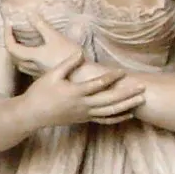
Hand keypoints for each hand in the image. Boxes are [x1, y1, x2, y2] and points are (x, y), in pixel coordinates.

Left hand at [2, 18, 74, 78]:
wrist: (83, 76)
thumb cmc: (69, 57)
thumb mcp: (55, 37)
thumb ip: (41, 25)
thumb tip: (29, 13)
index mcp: (32, 56)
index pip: (11, 47)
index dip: (7, 34)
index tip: (9, 23)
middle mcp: (33, 66)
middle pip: (14, 57)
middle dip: (11, 44)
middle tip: (13, 33)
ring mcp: (40, 73)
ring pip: (22, 64)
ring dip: (19, 54)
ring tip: (23, 43)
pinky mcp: (47, 76)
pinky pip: (32, 68)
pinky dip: (30, 60)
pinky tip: (38, 55)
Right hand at [21, 52, 145, 128]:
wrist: (32, 114)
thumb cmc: (40, 93)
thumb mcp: (51, 75)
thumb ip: (67, 64)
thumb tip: (81, 53)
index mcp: (75, 93)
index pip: (98, 84)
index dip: (111, 77)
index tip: (122, 71)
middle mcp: (83, 105)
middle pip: (110, 101)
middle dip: (127, 94)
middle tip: (142, 87)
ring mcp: (84, 114)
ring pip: (110, 112)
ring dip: (127, 106)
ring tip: (141, 100)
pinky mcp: (84, 119)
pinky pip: (104, 120)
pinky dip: (117, 118)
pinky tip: (128, 114)